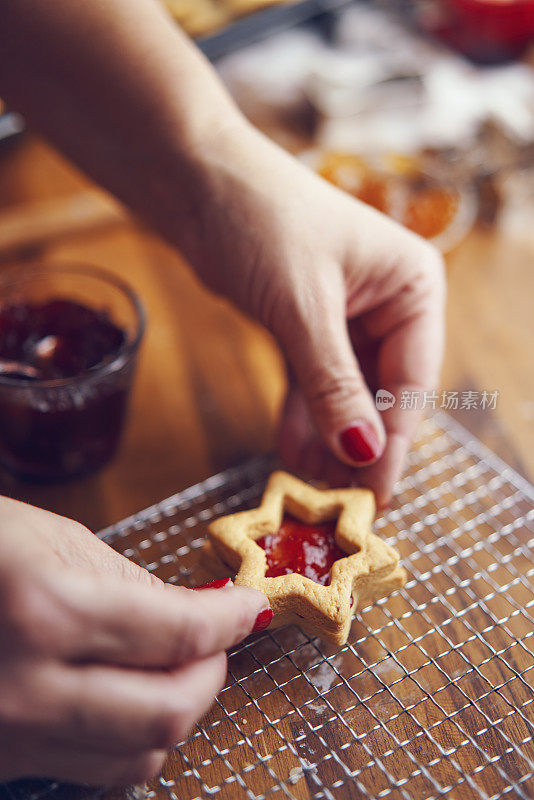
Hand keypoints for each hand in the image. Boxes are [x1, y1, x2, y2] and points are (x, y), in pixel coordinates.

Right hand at [0, 496, 267, 785]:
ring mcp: (7, 736)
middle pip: (167, 712)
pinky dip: (128, 739)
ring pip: (134, 757)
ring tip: (177, 668)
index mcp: (45, 612)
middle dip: (212, 674)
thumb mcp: (49, 538)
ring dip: (176, 711)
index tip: (251, 608)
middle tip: (217, 641)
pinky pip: (89, 769)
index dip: (230, 619)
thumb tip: (193, 614)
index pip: (178, 631)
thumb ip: (129, 582)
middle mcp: (27, 688)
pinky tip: (128, 699)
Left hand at [184, 123, 445, 506]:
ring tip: (312, 484)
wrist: (195, 180)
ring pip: (346, 392)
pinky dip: (302, 414)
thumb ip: (335, 385)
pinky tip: (292, 451)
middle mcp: (387, 302)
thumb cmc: (262, 221)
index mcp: (412, 286)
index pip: (413, 379)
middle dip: (359, 443)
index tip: (377, 490)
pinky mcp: (306, 324)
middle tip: (342, 498)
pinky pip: (312, 381)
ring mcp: (346, 315)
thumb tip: (363, 454)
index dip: (394, 440)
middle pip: (382, 391)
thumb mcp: (303, 309)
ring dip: (328, 437)